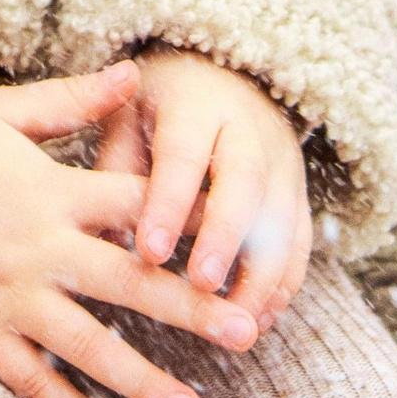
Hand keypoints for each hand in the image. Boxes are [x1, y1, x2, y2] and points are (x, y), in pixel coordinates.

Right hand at [0, 66, 260, 397]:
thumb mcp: (4, 110)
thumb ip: (75, 100)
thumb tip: (137, 74)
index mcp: (50, 190)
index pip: (136, 207)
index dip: (190, 220)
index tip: (244, 239)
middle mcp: (35, 248)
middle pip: (128, 285)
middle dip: (191, 310)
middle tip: (246, 334)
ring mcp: (4, 296)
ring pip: (86, 348)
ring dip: (143, 380)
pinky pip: (27, 378)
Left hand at [97, 52, 311, 332]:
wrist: (222, 77)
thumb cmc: (156, 107)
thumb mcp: (125, 116)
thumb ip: (114, 170)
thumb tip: (96, 240)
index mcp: (195, 102)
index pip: (183, 153)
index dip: (169, 203)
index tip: (149, 252)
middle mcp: (248, 128)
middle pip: (245, 180)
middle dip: (225, 236)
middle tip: (203, 287)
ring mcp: (282, 159)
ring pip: (283, 215)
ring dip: (263, 273)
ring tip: (236, 320)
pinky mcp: (299, 191)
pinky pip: (301, 239)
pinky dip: (284, 283)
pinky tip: (260, 319)